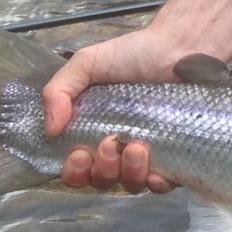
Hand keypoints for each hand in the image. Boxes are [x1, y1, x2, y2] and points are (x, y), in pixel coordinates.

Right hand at [46, 26, 200, 193]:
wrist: (181, 46)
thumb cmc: (135, 54)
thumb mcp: (88, 63)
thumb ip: (59, 90)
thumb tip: (50, 130)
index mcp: (94, 131)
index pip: (77, 169)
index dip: (74, 172)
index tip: (79, 154)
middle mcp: (119, 148)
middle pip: (102, 181)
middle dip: (102, 170)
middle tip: (110, 143)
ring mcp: (149, 155)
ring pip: (131, 184)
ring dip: (129, 174)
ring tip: (137, 147)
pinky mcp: (176, 156)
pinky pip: (163, 185)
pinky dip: (157, 185)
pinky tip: (156, 173)